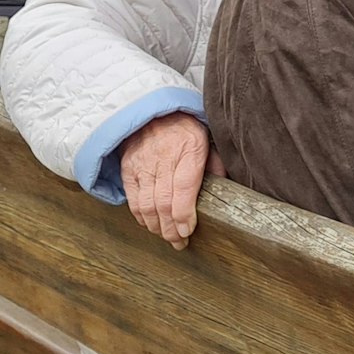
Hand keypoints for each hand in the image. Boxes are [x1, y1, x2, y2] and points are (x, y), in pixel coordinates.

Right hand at [118, 113, 212, 248]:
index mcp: (188, 149)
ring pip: (146, 205)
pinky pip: (133, 199)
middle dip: (171, 229)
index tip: (188, 232)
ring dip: (156, 227)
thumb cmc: (186, 127)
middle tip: (178, 243)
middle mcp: (163, 157)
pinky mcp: (128, 168)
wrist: (153, 109)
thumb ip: (215, 164)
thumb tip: (226, 187)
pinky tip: (150, 225)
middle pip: (163, 203)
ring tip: (166, 237)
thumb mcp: (208, 139)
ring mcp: (142, 163)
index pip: (184, 189)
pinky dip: (140, 216)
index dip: (184, 215)